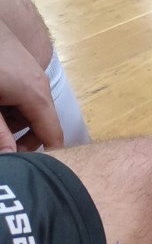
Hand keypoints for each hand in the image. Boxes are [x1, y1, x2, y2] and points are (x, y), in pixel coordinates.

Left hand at [0, 21, 61, 152]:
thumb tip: (12, 159)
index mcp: (36, 96)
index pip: (54, 136)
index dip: (49, 158)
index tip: (34, 173)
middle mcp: (39, 86)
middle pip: (41, 125)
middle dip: (21, 143)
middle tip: (4, 152)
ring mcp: (30, 76)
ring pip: (27, 111)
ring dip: (10, 125)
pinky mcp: (19, 69)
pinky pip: (20, 97)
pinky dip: (6, 109)